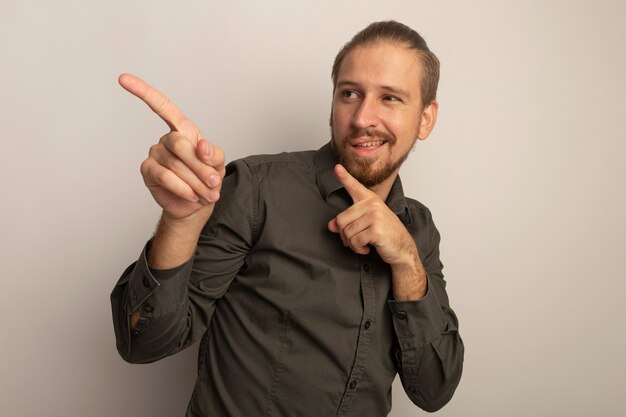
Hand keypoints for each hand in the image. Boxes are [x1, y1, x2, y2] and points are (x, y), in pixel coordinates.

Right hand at [118, 73, 224, 221]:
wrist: (197, 205)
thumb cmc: (207, 179)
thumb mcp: (217, 164)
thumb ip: (213, 154)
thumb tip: (201, 146)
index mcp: (183, 131)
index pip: (163, 107)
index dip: (144, 92)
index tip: (123, 79)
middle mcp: (166, 139)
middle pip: (180, 144)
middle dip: (200, 167)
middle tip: (213, 183)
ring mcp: (155, 154)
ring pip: (175, 164)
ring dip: (195, 182)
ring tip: (205, 193)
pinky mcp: (148, 171)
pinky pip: (165, 176)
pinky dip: (182, 188)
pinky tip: (191, 195)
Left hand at [328, 164, 425, 298]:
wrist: (403, 248)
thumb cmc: (385, 234)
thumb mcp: (366, 224)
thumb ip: (348, 222)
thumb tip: (330, 226)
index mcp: (370, 200)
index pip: (354, 186)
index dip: (344, 177)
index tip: (337, 167)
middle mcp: (372, 204)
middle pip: (341, 220)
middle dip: (344, 235)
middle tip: (355, 241)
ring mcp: (375, 216)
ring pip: (347, 232)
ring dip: (352, 244)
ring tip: (364, 244)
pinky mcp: (376, 229)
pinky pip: (355, 241)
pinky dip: (358, 249)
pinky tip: (367, 248)